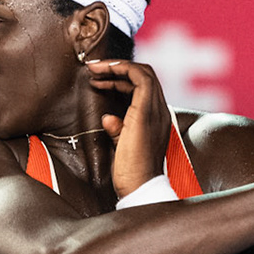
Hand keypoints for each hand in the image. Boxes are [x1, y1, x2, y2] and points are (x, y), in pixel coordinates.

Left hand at [84, 58, 171, 197]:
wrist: (138, 187)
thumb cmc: (130, 173)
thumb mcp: (122, 146)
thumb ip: (118, 130)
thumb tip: (108, 118)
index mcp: (156, 118)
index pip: (144, 88)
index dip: (121, 79)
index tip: (99, 80)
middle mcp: (160, 111)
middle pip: (145, 75)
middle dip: (118, 68)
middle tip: (93, 69)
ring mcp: (156, 110)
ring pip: (144, 72)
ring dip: (117, 66)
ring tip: (94, 69)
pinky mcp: (146, 112)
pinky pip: (140, 78)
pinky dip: (122, 69)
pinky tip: (104, 73)